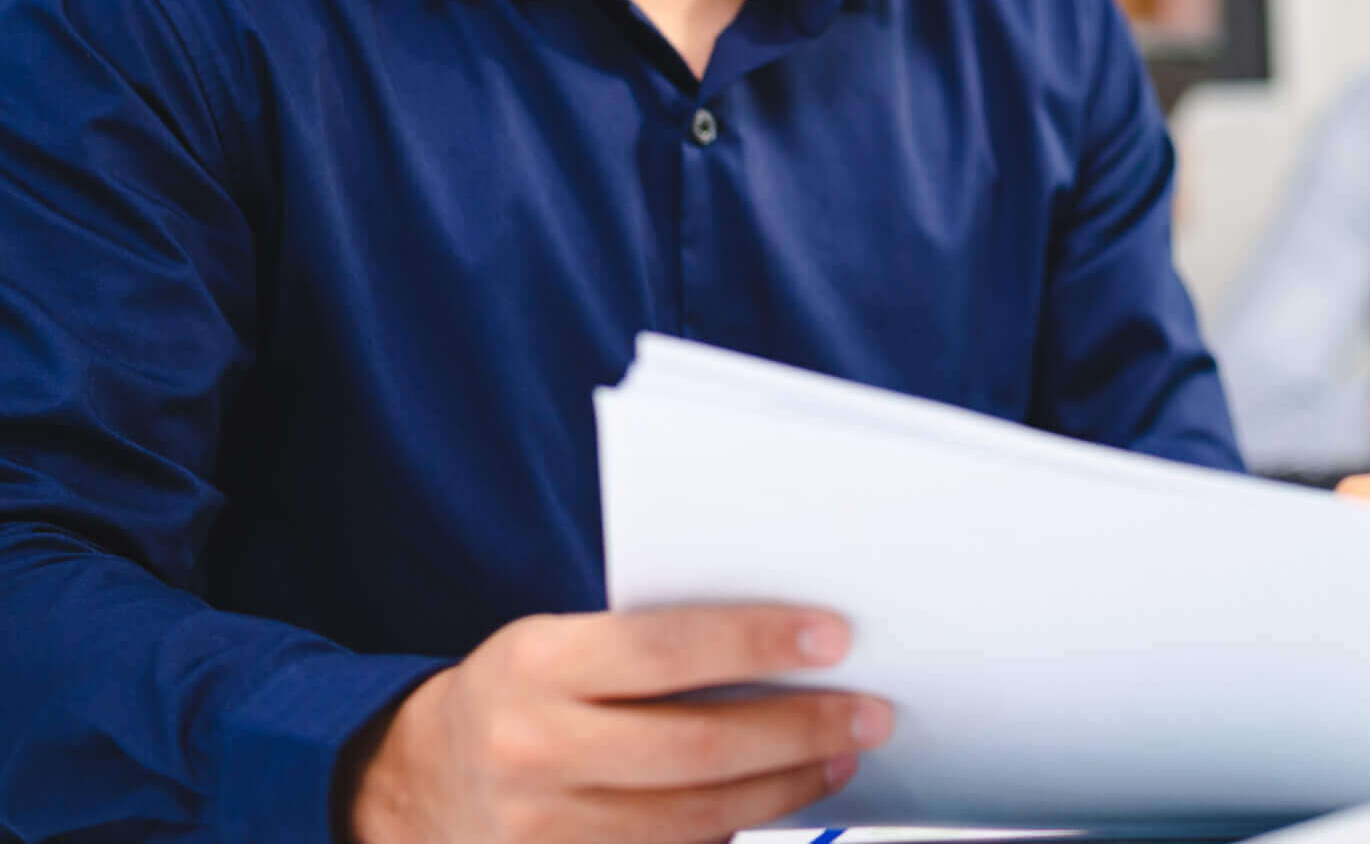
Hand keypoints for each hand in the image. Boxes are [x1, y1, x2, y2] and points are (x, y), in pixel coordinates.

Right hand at [345, 605, 894, 843]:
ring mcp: (542, 831)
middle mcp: (534, 750)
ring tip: (839, 757)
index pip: (665, 648)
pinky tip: (777, 806)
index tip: (833, 637)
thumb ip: (649, 644)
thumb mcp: (556, 644)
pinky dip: (733, 837)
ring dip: (783, 790)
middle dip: (798, 731)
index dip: (756, 642)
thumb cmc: (517, 694)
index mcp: (535, 664)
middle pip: (696, 749)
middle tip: (868, 714)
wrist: (410, 785)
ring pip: (695, 821)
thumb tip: (784, 645)